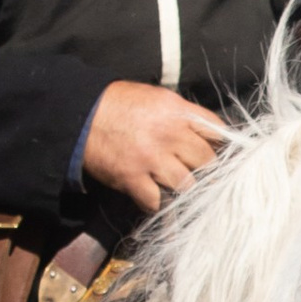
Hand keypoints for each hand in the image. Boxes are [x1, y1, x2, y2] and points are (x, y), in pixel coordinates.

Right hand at [78, 81, 229, 212]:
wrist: (80, 116)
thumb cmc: (119, 104)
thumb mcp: (157, 98)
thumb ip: (184, 115)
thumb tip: (209, 135)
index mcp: (178, 111)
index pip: (217, 132)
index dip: (221, 146)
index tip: (219, 154)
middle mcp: (169, 134)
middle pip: (207, 162)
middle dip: (203, 169)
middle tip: (194, 172)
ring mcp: (151, 158)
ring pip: (187, 185)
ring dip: (182, 188)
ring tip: (172, 184)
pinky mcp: (133, 178)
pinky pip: (157, 202)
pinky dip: (156, 203)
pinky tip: (152, 195)